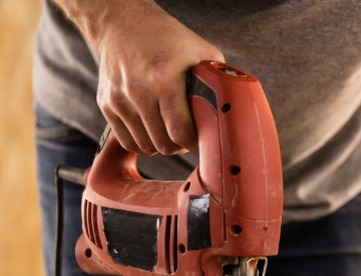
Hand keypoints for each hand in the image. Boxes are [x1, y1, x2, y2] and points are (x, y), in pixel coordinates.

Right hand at [78, 1, 224, 154]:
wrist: (123, 23)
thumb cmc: (167, 38)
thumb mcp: (202, 53)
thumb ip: (218, 81)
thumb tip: (232, 108)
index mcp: (164, 79)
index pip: (180, 133)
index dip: (194, 141)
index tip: (201, 136)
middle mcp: (138, 91)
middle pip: (163, 144)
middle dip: (180, 146)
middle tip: (188, 137)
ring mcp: (119, 99)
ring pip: (145, 146)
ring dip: (161, 145)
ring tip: (171, 133)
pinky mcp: (106, 104)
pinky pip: (127, 141)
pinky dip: (142, 143)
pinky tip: (154, 132)